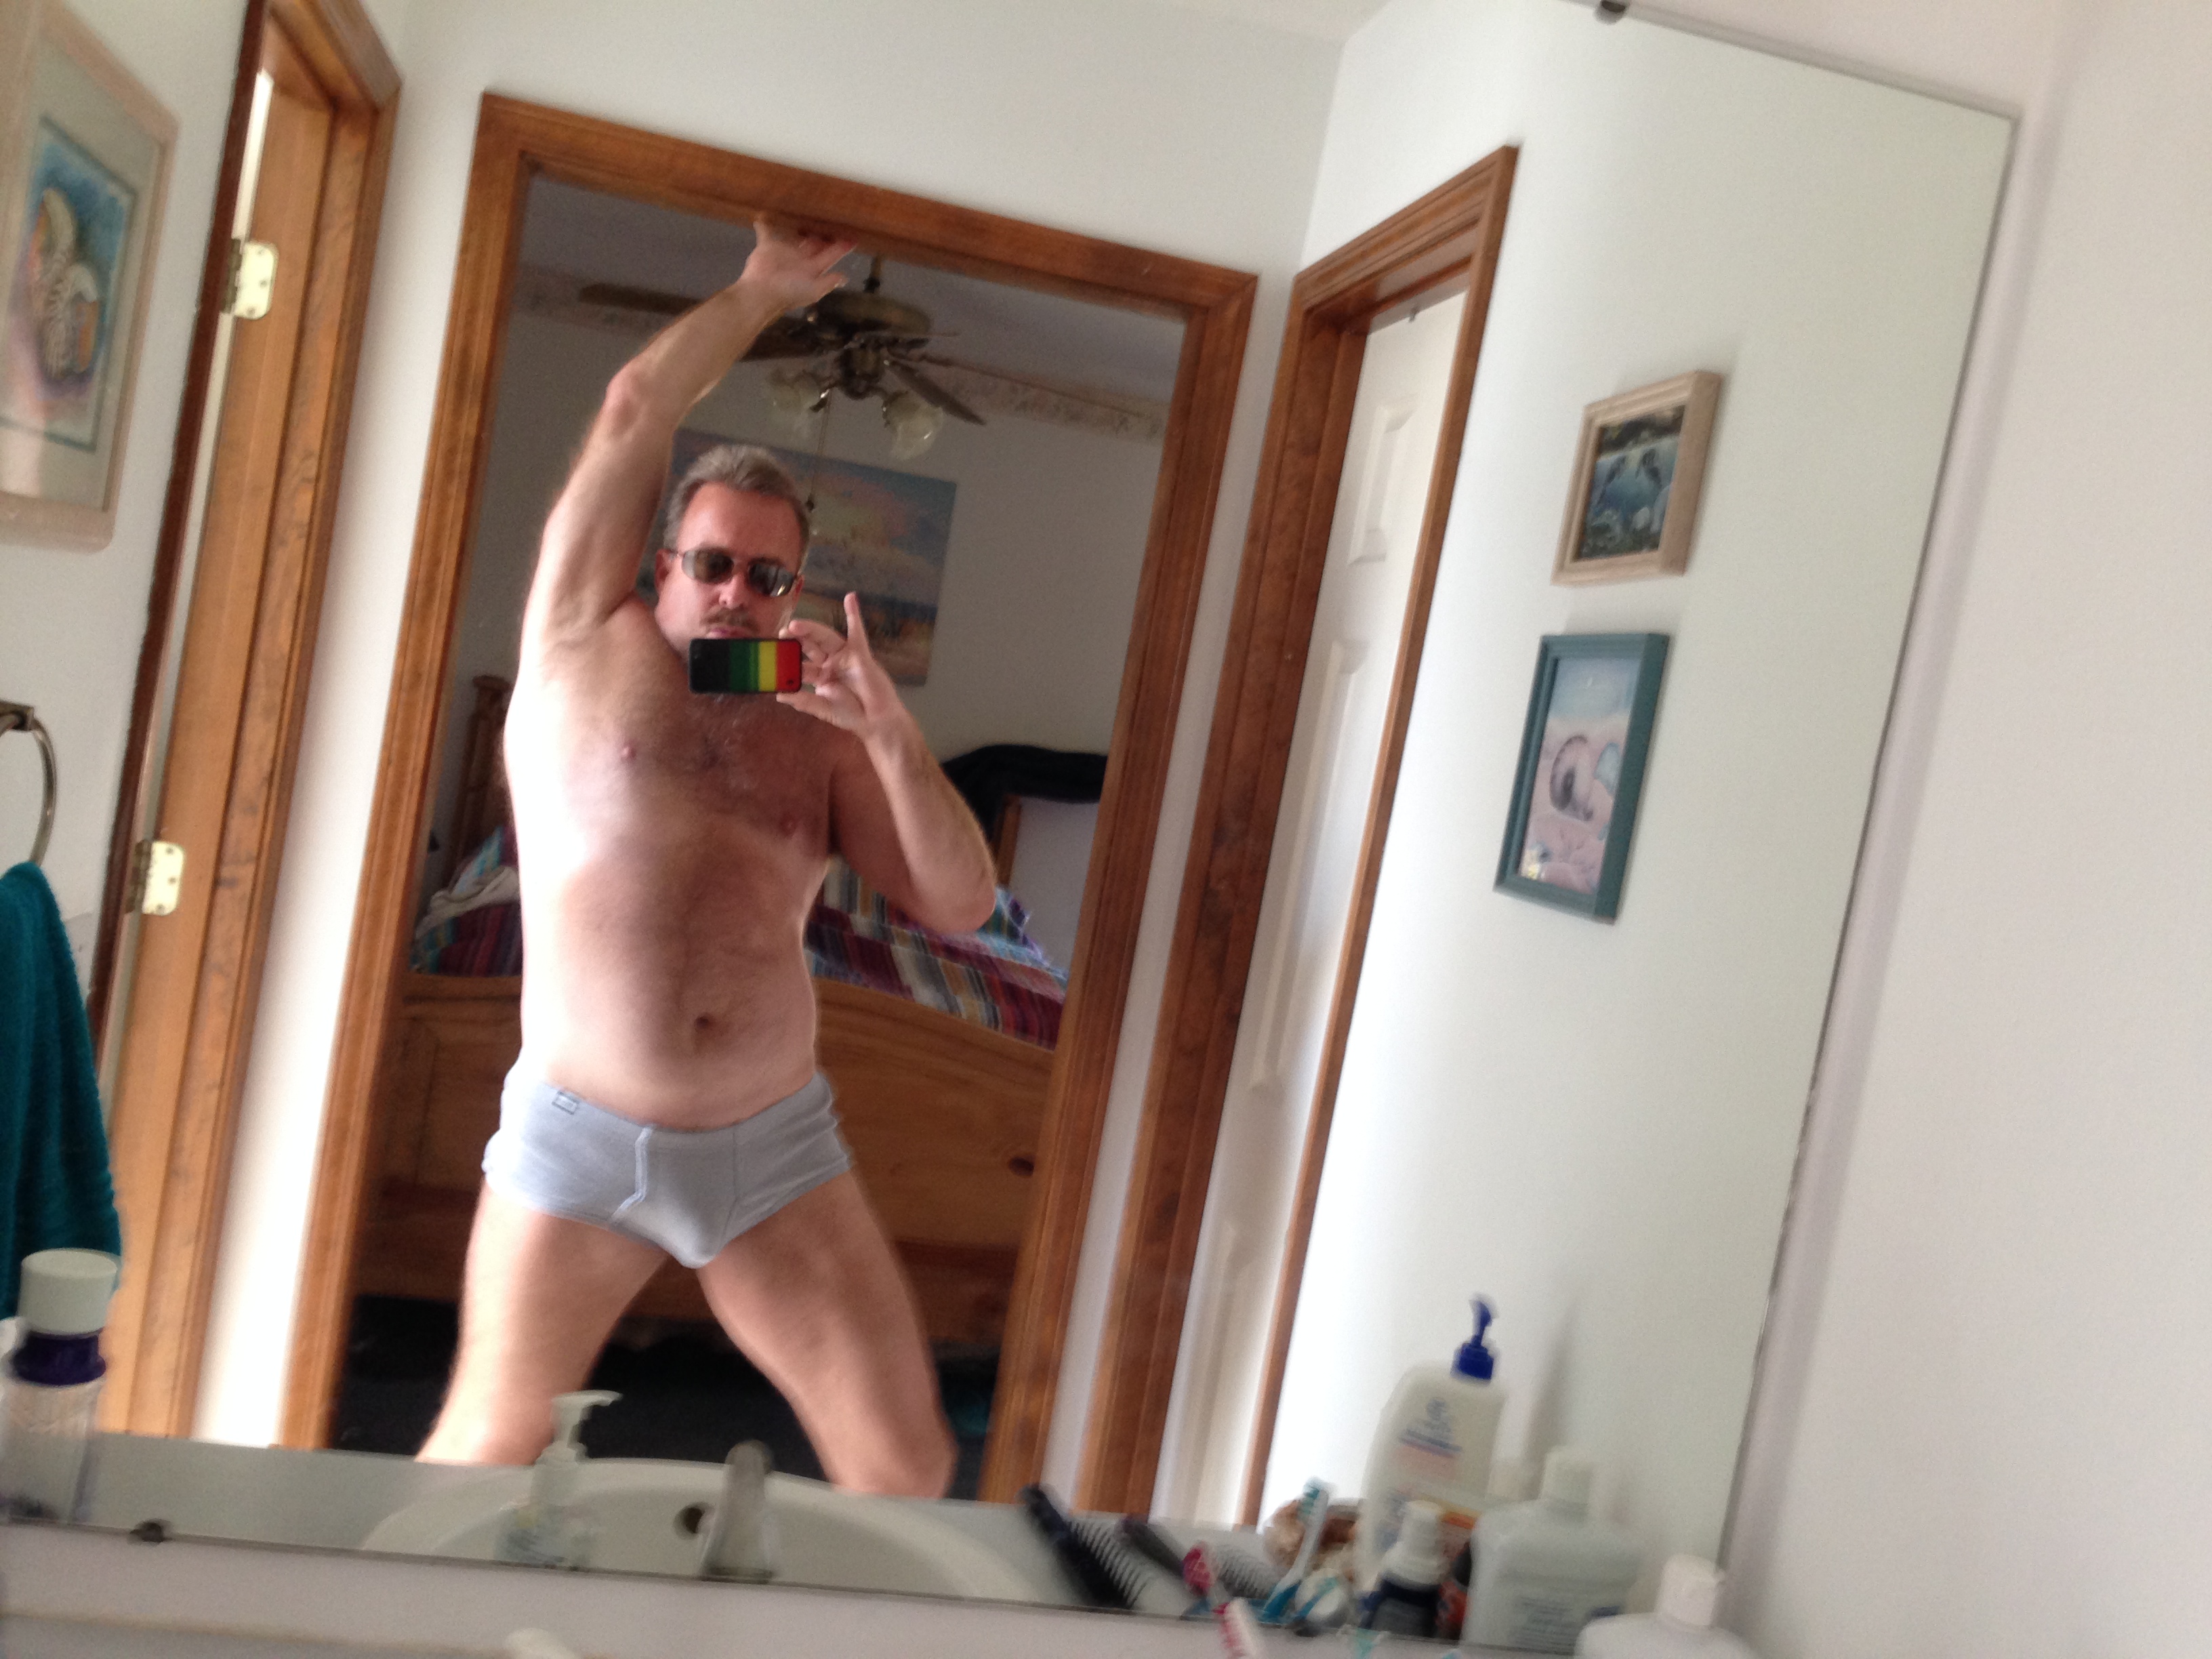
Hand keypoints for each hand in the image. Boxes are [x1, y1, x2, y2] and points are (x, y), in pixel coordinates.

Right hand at [740, 216, 854, 313]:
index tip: (853, 236)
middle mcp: (801, 258)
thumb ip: (828, 282)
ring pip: (795, 235)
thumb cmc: (789, 292)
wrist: (762, 293)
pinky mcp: (768, 246)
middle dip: (823, 232)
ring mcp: (785, 251)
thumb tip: (844, 278)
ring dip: (800, 225)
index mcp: (813, 268)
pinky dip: (765, 224)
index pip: (830, 254)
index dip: (841, 247)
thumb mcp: (813, 291)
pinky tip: (765, 213)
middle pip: (815, 242)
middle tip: (833, 216)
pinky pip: (767, 232)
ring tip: (808, 209)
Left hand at [778, 591, 909, 748]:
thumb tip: (779, 695)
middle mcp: (830, 663)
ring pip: (826, 638)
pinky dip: (854, 615)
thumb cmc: (852, 715)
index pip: (800, 666)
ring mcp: (844, 657)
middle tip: (781, 633)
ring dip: (811, 629)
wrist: (876, 721)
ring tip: (795, 624)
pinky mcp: (860, 654)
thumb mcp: (824, 709)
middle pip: (810, 647)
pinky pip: (857, 633)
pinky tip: (850, 599)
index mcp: (819, 676)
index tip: (771, 659)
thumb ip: (804, 702)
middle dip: (796, 639)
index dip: (787, 663)